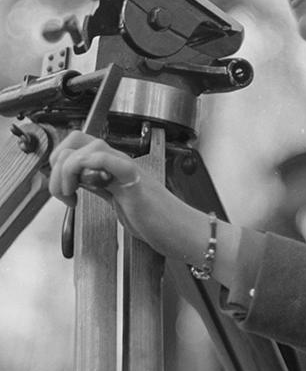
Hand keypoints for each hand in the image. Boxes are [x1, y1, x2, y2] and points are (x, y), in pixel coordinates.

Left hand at [48, 131, 203, 260]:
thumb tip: (78, 179)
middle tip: (63, 192)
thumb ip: (99, 187)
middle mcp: (118, 162)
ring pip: (88, 147)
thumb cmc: (157, 220)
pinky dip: (86, 169)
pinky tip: (84, 193)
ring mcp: (126, 169)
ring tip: (71, 196)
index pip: (77, 144)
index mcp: (113, 166)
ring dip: (68, 171)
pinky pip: (106, 160)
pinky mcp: (134, 181)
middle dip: (58, 164)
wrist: (182, 232)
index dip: (59, 162)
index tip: (62, 190)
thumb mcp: (118, 202)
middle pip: (77, 138)